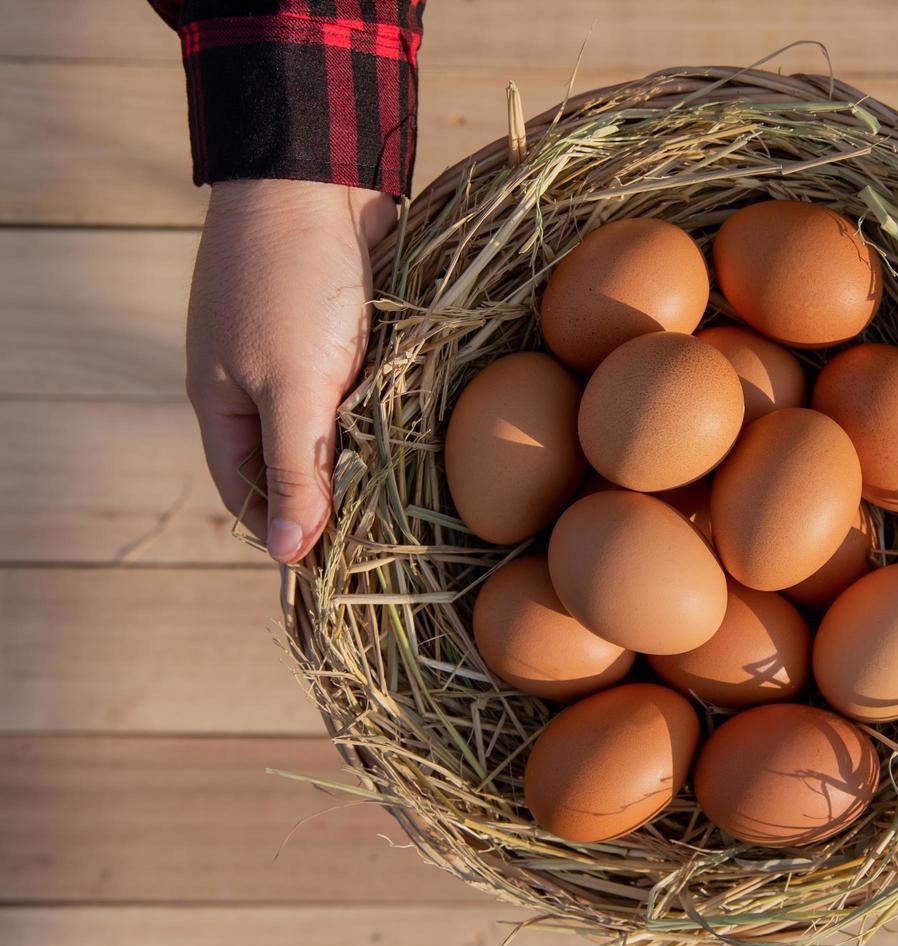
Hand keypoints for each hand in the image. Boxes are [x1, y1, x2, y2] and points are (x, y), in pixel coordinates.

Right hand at [186, 179, 396, 562]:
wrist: (317, 176)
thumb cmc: (293, 284)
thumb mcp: (291, 385)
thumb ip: (293, 468)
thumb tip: (290, 555)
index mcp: (221, 406)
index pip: (250, 495)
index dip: (291, 533)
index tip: (344, 568)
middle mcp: (254, 384)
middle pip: (294, 464)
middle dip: (336, 497)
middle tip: (393, 536)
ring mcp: (298, 353)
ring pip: (333, 425)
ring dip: (367, 452)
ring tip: (418, 492)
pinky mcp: (341, 328)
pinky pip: (361, 385)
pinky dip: (386, 406)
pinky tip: (425, 428)